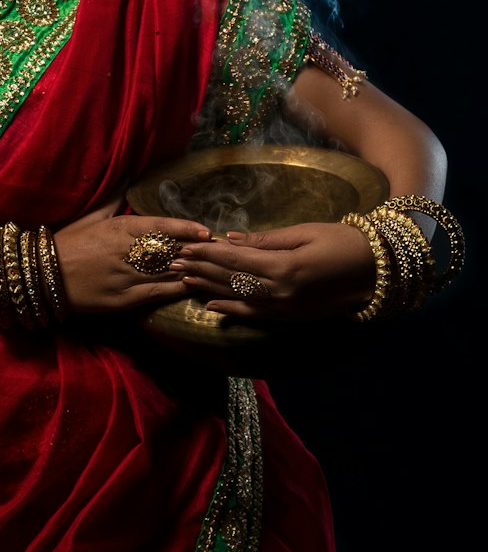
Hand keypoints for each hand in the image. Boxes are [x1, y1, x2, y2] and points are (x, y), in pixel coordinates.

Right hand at [54, 204, 214, 312]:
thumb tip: (128, 176)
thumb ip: (115, 198)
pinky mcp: (123, 299)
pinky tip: (191, 286)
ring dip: (191, 270)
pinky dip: (176, 289)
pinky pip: (156, 293)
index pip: (161, 226)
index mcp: (120, 228)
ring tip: (212, 269)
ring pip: (167, 272)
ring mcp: (126, 275)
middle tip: (219, 253)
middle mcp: (127, 250)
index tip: (206, 232)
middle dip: (195, 251)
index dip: (186, 229)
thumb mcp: (93, 217)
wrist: (43, 274)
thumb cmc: (68, 243)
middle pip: (170, 250)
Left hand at [173, 221, 375, 321]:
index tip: (185, 246)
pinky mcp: (292, 319)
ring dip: (208, 289)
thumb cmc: (342, 242)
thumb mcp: (304, 232)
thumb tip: (230, 239)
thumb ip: (265, 240)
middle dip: (201, 270)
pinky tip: (211, 306)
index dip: (207, 254)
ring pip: (238, 299)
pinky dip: (231, 310)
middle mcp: (281, 293)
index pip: (235, 261)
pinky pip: (254, 316)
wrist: (377, 271)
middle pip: (231, 280)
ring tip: (183, 280)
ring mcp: (286, 310)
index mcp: (284, 268)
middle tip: (174, 261)